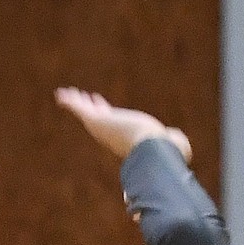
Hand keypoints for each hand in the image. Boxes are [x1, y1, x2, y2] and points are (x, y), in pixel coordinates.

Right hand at [55, 88, 192, 164]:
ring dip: (78, 102)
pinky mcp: (96, 120)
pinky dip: (69, 102)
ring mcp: (103, 128)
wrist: (152, 150)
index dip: (111, 117)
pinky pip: (78, 109)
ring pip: (86, 112)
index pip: (115, 126)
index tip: (105, 112)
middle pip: (99, 118)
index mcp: (127, 139)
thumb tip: (183, 147)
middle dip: (95, 108)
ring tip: (69, 94)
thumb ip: (177, 142)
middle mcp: (113, 134)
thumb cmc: (165, 150)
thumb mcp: (174, 143)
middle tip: (89, 99)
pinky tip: (60, 95)